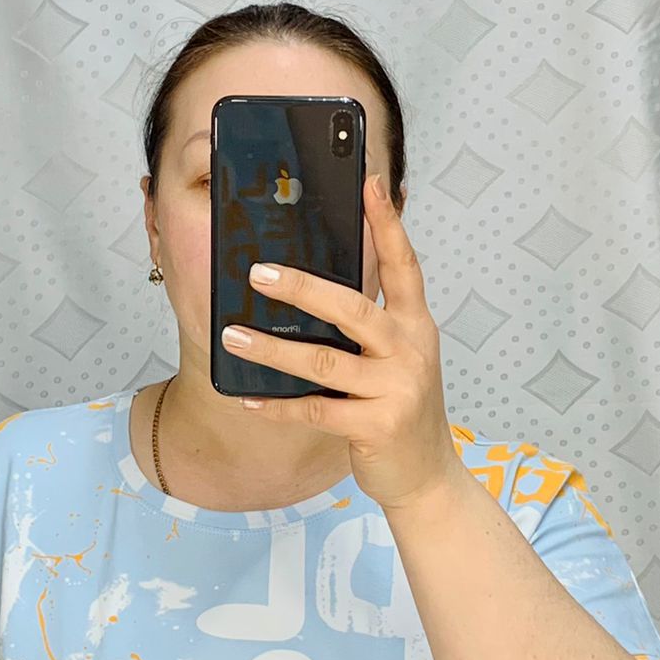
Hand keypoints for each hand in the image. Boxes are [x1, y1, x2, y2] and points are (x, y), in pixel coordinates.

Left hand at [220, 171, 464, 515]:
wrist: (426, 478)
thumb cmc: (400, 412)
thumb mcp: (396, 362)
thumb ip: (368, 330)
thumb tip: (307, 296)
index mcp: (415, 326)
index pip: (403, 265)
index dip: (386, 224)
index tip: (367, 182)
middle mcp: (410, 350)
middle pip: (352, 307)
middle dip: (302, 287)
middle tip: (257, 272)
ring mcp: (396, 389)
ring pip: (324, 361)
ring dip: (272, 349)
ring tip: (233, 337)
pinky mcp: (376, 426)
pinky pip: (315, 410)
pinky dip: (278, 405)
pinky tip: (249, 397)